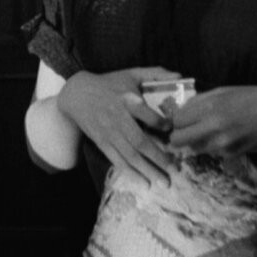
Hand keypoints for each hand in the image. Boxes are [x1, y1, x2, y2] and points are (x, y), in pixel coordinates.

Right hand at [57, 66, 181, 187]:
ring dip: (147, 170)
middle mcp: (118, 118)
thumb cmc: (109, 83)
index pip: (149, 116)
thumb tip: (179, 75)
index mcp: (128, 99)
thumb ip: (156, 73)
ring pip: (130, 155)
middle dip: (158, 158)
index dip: (162, 125)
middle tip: (174, 170)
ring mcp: (109, 133)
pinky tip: (144, 183)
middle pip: (140, 142)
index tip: (173, 132)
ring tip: (163, 182)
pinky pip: (117, 160)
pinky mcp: (102, 142)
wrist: (77, 94)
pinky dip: (131, 173)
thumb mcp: (131, 73)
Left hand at [167, 85, 256, 157]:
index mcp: (210, 107)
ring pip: (194, 148)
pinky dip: (214, 146)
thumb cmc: (253, 98)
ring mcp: (223, 143)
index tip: (184, 119)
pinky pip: (212, 152)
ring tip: (212, 131)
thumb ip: (200, 101)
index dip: (178, 120)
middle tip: (188, 130)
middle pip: (178, 140)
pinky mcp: (232, 154)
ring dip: (197, 142)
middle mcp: (214, 127)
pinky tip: (228, 136)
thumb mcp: (224, 91)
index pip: (177, 120)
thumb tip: (180, 111)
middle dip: (179, 136)